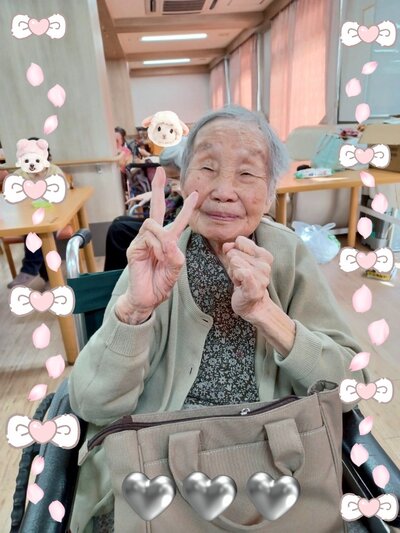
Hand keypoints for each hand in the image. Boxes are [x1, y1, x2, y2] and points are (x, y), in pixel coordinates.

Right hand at [116, 167, 197, 323]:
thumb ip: (175, 255)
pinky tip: (157, 257)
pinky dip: (156, 246)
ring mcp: (142, 242)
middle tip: (159, 171)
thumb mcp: (175, 269)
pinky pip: (147, 238)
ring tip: (163, 255)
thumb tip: (169, 241)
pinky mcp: (133, 248)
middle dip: (158, 189)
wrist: (146, 298)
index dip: (187, 208)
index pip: (177, 221)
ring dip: (162, 238)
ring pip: (153, 225)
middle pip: (156, 209)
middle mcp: (154, 238)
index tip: (195, 193)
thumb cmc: (160, 284)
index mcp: (167, 242)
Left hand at [222, 237, 273, 320]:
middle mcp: (265, 264)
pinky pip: (240, 271)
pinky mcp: (255, 285)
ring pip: (235, 261)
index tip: (240, 264)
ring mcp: (262, 275)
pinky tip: (240, 285)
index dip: (235, 252)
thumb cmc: (243, 282)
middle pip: (234, 251)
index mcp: (264, 255)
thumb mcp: (236, 262)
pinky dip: (235, 278)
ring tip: (240, 281)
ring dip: (233, 273)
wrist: (252, 306)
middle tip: (240, 276)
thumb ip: (230, 249)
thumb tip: (226, 245)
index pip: (240, 240)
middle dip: (233, 264)